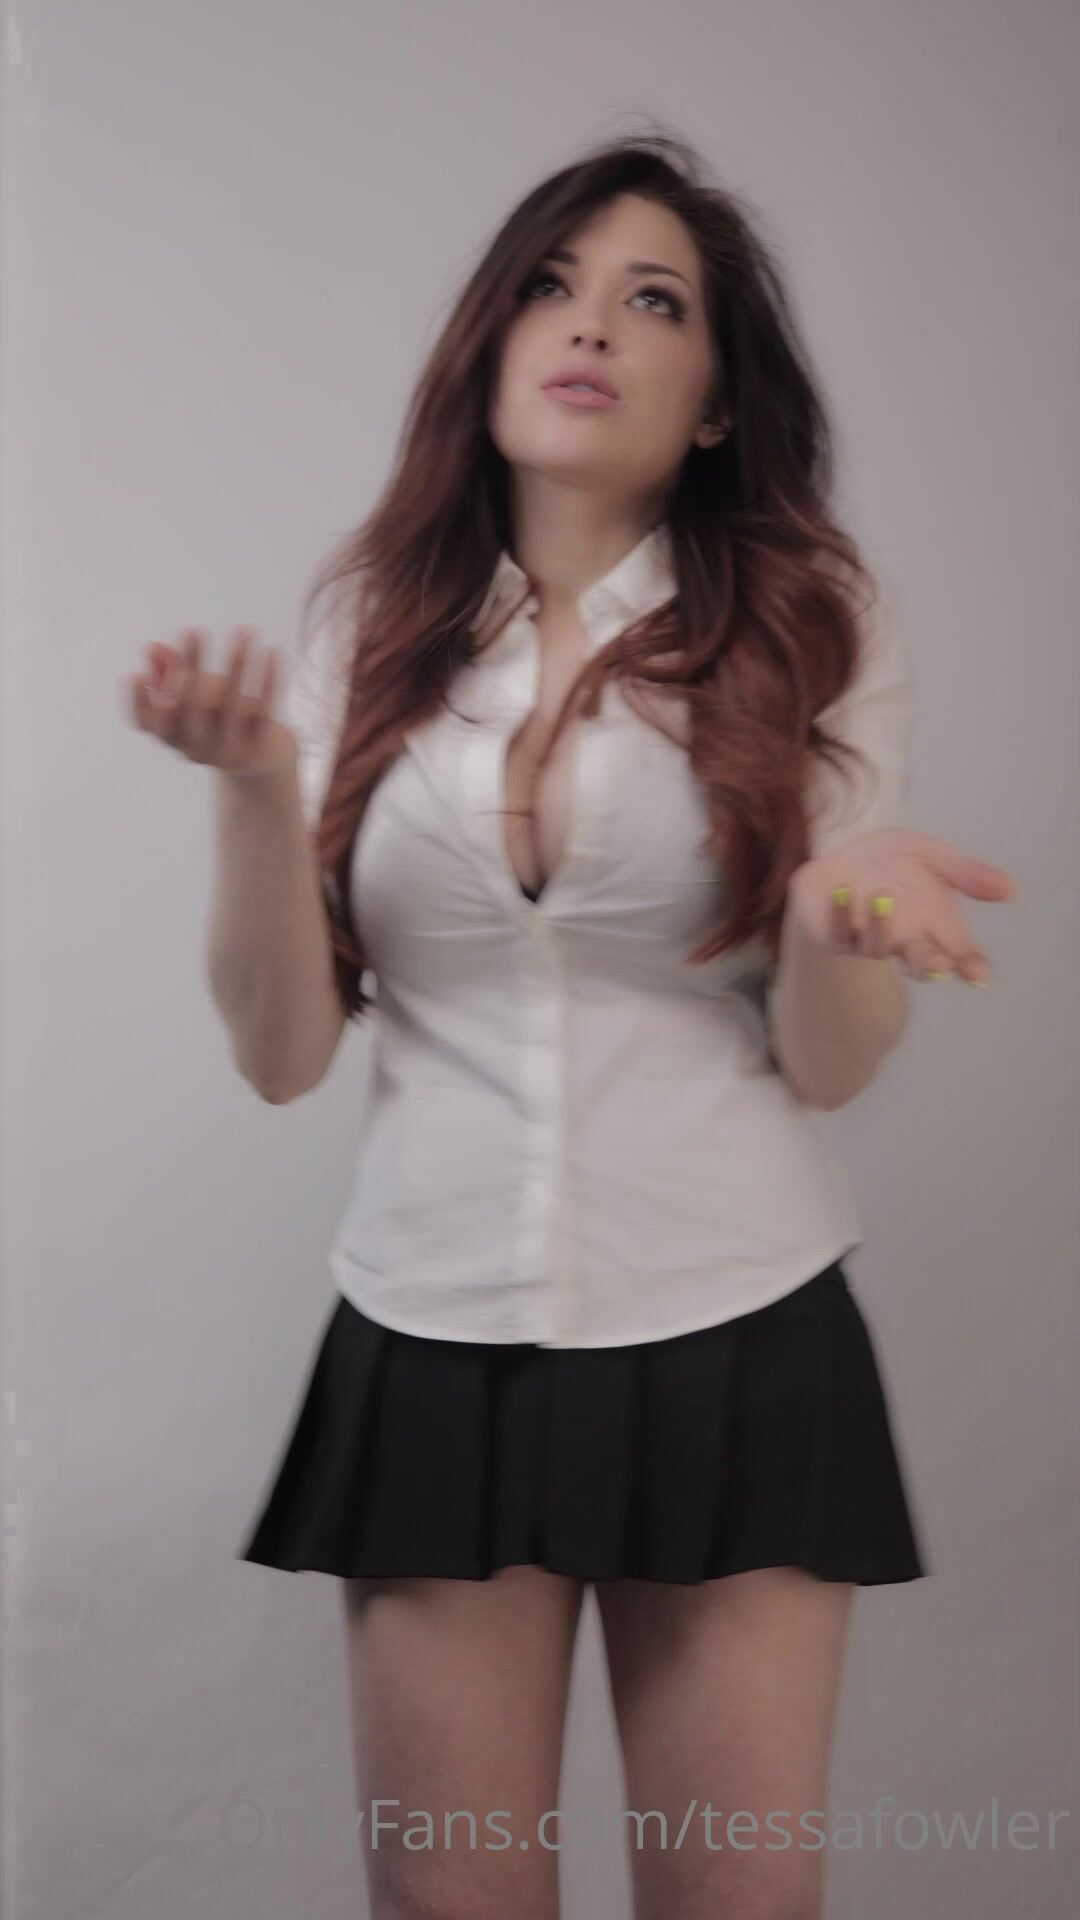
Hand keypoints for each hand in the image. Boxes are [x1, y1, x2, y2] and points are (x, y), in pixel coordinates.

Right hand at [122, 626, 296, 778]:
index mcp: (173, 737)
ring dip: (237, 664)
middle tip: (193, 629)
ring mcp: (228, 752)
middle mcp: (196, 749)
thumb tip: (151, 648)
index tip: (136, 674)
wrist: (261, 760)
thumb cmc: (217, 718)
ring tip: (244, 630)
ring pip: (232, 707)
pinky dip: (270, 681)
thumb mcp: (193, 696)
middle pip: (190, 708)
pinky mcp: (259, 749)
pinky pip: (265, 712)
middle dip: (189, 666)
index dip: (138, 702)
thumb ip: (170, 672)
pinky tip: (274, 651)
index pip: (148, 723)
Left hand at [788, 829, 1017, 984]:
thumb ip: (966, 873)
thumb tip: (1012, 890)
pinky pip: (837, 929)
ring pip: (876, 948)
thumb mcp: (933, 857)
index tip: (980, 975)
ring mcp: (867, 941)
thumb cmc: (893, 864)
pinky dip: (841, 911)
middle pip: (920, 963)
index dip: (971, 967)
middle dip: (930, 965)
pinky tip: (843, 890)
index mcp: (934, 928)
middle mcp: (903, 940)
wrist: (841, 858)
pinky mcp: (833, 934)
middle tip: (939, 964)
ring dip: (881, 928)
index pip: (960, 954)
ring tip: (883, 897)